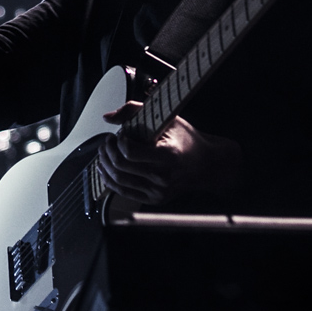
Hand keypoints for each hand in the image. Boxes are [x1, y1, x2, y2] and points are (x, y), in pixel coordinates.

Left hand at [96, 101, 241, 204]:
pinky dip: (109, 180)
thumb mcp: (168, 119)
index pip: (130, 152)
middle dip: (107, 152)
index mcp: (168, 155)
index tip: (119, 134)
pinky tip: (106, 168)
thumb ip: (135, 111)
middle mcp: (163, 177)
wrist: (207, 164)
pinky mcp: (154, 199)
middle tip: (107, 141)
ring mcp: (158, 191)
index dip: (118, 141)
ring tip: (105, 153)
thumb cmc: (187, 140)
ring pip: (118, 181)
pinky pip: (123, 192)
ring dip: (105, 165)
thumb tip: (108, 117)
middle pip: (121, 167)